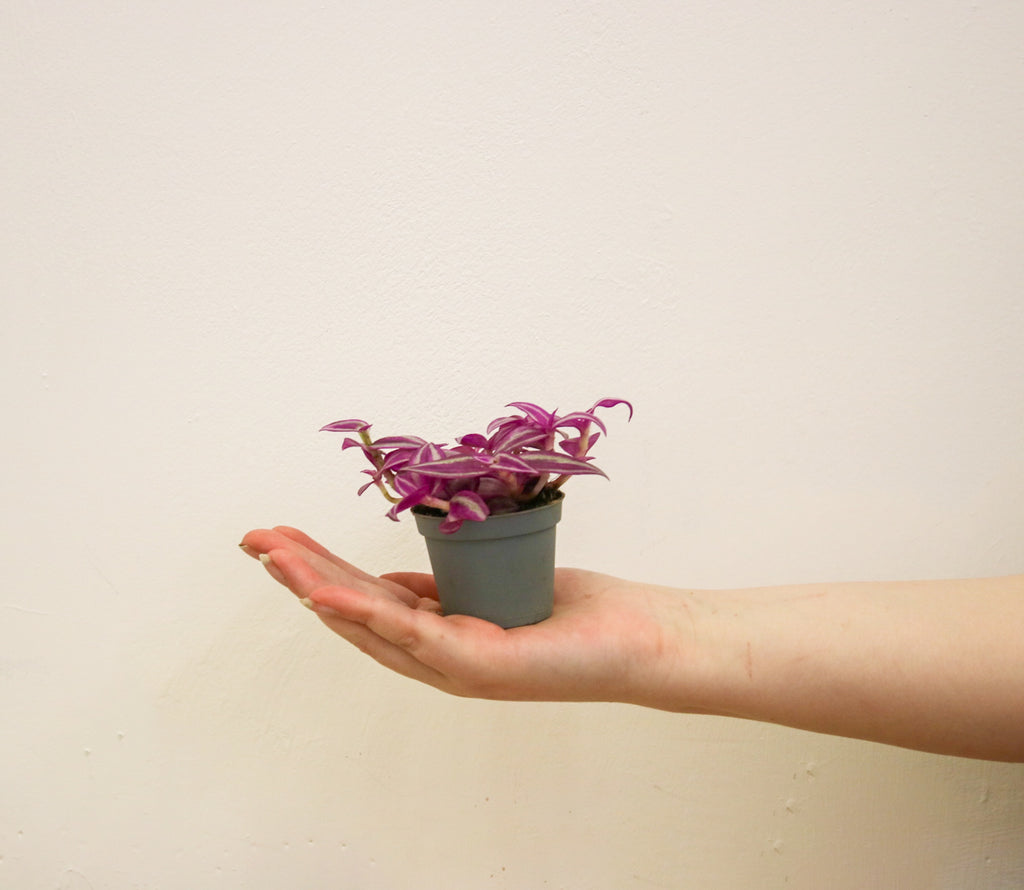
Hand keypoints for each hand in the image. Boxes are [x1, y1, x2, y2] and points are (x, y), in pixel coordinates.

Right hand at [239, 526, 697, 704]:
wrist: (634, 640)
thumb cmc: (571, 613)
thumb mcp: (490, 588)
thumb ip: (440, 590)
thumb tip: (392, 580)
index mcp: (437, 635)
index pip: (364, 599)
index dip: (317, 569)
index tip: (280, 537)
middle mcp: (436, 656)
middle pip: (352, 612)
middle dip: (300, 574)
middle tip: (255, 540)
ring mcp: (453, 665)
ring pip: (369, 624)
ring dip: (316, 587)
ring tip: (275, 556)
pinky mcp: (477, 664)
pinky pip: (411, 633)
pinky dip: (365, 611)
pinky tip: (327, 593)